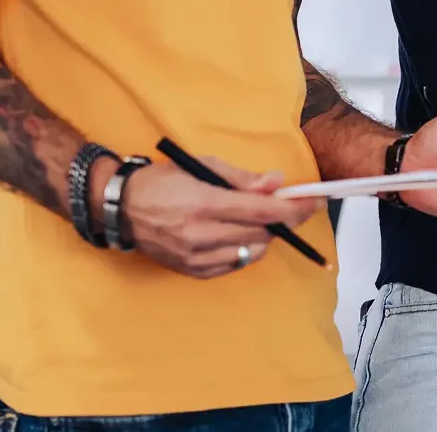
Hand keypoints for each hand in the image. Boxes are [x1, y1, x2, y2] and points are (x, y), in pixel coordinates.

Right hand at [113, 157, 322, 278]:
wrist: (123, 207)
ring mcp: (196, 257)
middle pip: (262, 233)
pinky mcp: (191, 271)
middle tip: (285, 206)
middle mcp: (202, 234)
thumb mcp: (202, 165)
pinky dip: (243, 250)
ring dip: (263, 235)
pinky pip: (233, 265)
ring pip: (251, 252)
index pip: (263, 210)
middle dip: (281, 219)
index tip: (313, 204)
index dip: (293, 209)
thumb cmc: (164, 179)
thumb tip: (276, 182)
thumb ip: (242, 178)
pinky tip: (235, 234)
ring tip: (254, 218)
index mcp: (206, 202)